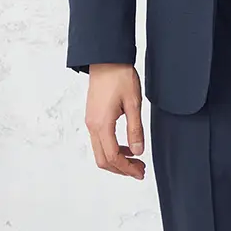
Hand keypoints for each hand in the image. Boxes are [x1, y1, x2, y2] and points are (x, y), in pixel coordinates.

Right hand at [84, 63, 145, 178]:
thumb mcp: (133, 103)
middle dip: (121, 169)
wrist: (106, 58)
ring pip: (100, 151)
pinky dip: (112, 149)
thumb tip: (138, 151)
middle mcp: (92, 126)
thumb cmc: (120, 76)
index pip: (113, 157)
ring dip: (117, 160)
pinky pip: (99, 141)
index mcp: (102, 124)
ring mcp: (90, 121)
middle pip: (103, 160)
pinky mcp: (92, 116)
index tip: (140, 172)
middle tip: (139, 170)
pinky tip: (125, 145)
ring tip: (135, 159)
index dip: (127, 168)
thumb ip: (135, 129)